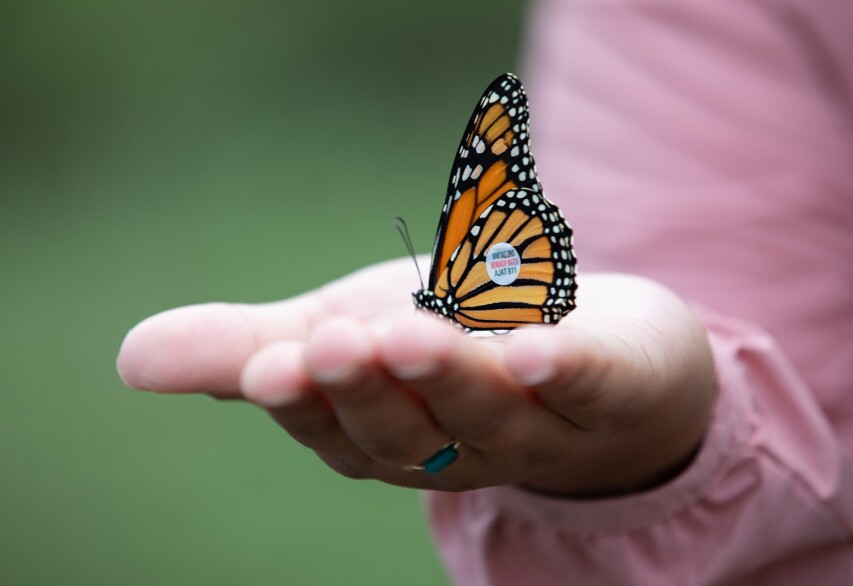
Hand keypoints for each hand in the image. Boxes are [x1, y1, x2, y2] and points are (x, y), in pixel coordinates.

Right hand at [117, 258, 715, 495]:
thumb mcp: (345, 335)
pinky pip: (590, 386)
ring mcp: (538, 421)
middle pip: (408, 429)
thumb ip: (250, 349)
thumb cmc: (449, 345)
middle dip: (367, 390)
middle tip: (328, 345)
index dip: (302, 399)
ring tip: (410, 332)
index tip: (268, 363)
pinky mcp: (609, 385)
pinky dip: (563, 370)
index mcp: (389, 435)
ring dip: (448, 374)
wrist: (590, 356)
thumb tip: (130, 358)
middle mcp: (457, 443)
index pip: (335, 429)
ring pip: (489, 409)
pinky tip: (537, 347)